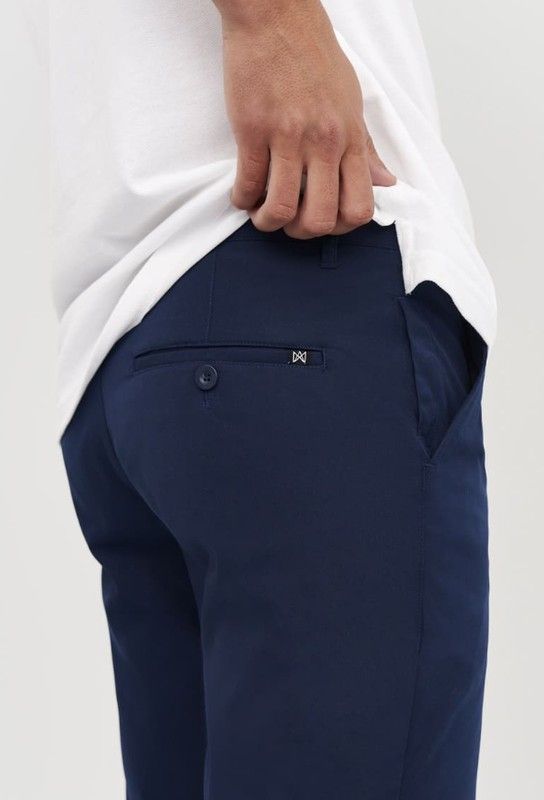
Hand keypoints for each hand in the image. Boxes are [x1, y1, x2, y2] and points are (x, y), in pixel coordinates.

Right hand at [216, 0, 395, 238]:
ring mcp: (287, 136)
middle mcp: (323, 142)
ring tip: (261, 212)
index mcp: (350, 138)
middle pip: (320, 218)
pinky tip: (241, 194)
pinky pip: (248, 184)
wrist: (276, 14)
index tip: (323, 221)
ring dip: (267, 222)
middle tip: (289, 223)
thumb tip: (386, 182)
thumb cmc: (313, 54)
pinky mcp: (252, 129)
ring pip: (281, 208)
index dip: (340, 228)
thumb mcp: (352, 101)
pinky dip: (242, 199)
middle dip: (301, 232)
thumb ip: (366, 148)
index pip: (360, 206)